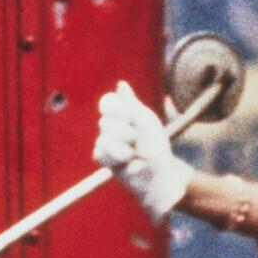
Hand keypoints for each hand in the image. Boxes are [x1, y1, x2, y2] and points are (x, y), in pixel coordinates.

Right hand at [93, 81, 188, 219]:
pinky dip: (116, 158)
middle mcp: (113, 124)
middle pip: (105, 121)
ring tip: (133, 154)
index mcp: (124, 113)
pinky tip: (125, 162)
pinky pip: (101, 152)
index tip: (132, 119)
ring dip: (123, 148)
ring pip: (103, 138)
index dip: (118, 111)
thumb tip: (121, 83)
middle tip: (137, 141)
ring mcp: (106, 141)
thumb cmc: (156, 147)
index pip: (107, 103)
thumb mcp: (146, 122)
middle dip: (125, 132)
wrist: (157, 174)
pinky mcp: (103, 157)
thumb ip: (131, 104)